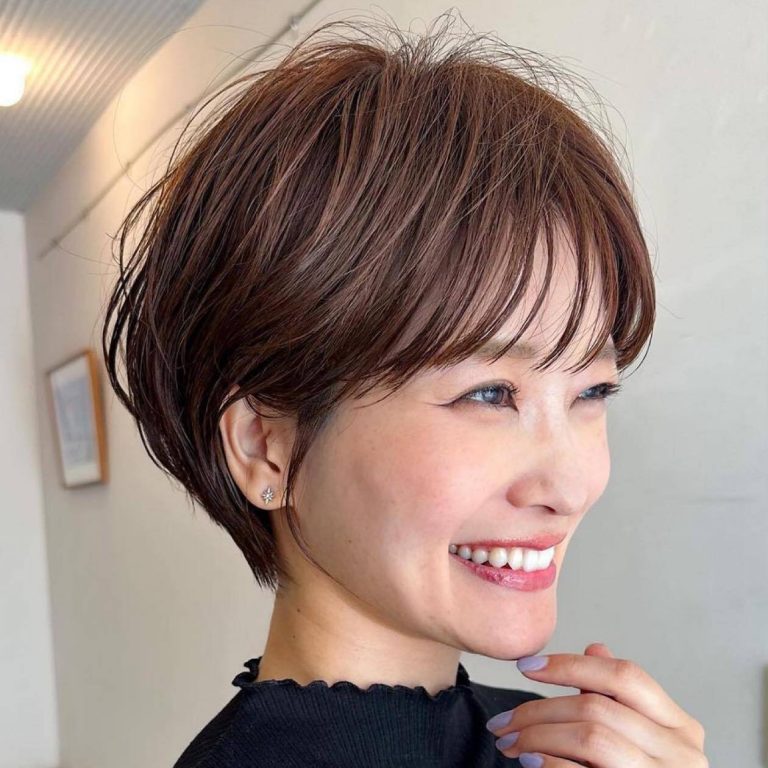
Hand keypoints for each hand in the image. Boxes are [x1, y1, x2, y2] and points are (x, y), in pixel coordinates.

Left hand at [486, 642, 707, 767]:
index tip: (524, 666)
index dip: (571, 664)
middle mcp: (683, 756)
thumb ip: (617, 699)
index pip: (626, 675)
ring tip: (509, 743)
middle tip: (503, 721)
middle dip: (539, 709)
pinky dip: (551, 763)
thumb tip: (595, 648)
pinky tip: (529, 761)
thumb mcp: (637, 739)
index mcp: (681, 728)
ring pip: (590, 737)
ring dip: (538, 735)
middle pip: (597, 707)